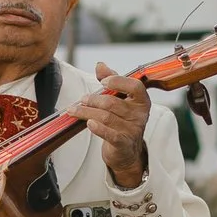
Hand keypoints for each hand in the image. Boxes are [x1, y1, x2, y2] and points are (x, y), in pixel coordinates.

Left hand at [77, 63, 151, 189]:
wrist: (126, 151)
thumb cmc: (122, 120)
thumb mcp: (120, 99)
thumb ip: (112, 80)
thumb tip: (100, 65)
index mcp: (141, 101)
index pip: (134, 86)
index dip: (118, 81)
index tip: (102, 81)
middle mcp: (139, 115)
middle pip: (112, 103)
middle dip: (93, 100)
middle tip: (82, 99)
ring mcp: (132, 130)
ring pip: (105, 117)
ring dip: (86, 112)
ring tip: (74, 110)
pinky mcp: (123, 143)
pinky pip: (109, 134)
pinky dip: (97, 128)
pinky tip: (88, 123)